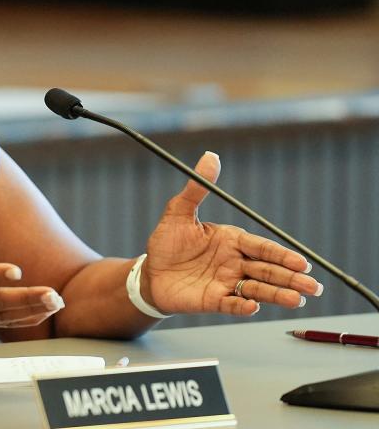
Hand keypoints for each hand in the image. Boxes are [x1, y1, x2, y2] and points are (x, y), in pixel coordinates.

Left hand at [143, 152, 323, 316]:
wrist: (149, 272)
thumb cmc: (166, 242)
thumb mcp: (178, 212)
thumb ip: (197, 188)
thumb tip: (210, 156)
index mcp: (232, 241)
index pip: (261, 247)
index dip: (281, 255)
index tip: (302, 262)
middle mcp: (234, 263)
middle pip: (267, 271)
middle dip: (290, 278)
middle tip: (314, 286)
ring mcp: (226, 283)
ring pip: (256, 289)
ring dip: (276, 295)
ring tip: (297, 300)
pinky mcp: (213, 301)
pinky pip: (230, 305)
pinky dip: (242, 306)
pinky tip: (253, 307)